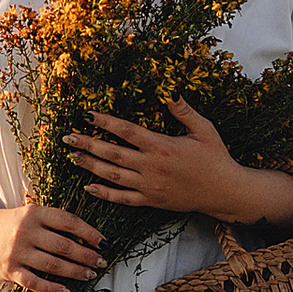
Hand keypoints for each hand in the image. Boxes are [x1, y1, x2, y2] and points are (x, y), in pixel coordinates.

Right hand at [0, 199, 104, 291]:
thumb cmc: (8, 224)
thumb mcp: (29, 214)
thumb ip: (52, 222)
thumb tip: (86, 237)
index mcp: (34, 213)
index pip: (68, 221)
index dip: (88, 232)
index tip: (103, 242)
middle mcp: (25, 231)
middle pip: (64, 246)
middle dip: (86, 255)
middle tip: (101, 262)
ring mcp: (17, 252)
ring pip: (53, 265)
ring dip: (75, 272)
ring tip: (89, 275)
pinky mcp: (10, 270)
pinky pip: (35, 282)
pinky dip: (52, 288)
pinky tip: (66, 290)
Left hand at [65, 96, 246, 224]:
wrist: (225, 192)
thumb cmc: (216, 158)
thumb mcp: (204, 129)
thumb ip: (184, 111)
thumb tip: (169, 90)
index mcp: (162, 146)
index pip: (127, 131)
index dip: (105, 122)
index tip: (87, 114)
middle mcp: (151, 166)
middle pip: (112, 154)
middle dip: (88, 145)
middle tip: (67, 137)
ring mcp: (149, 186)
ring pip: (113, 176)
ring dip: (90, 166)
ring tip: (72, 157)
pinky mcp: (152, 201)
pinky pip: (123, 199)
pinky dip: (105, 194)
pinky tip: (89, 187)